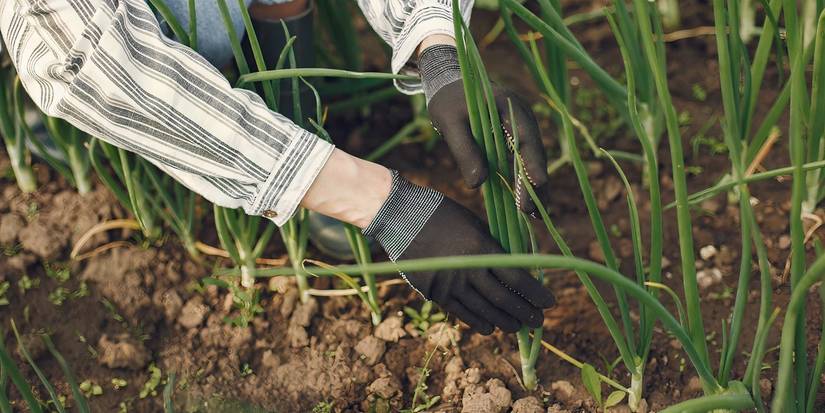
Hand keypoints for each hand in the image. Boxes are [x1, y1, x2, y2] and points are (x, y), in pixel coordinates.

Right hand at [363, 172, 554, 334]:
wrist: (400, 217)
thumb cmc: (442, 214)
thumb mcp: (474, 224)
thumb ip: (493, 247)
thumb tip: (518, 267)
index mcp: (481, 248)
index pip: (516, 277)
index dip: (535, 293)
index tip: (549, 302)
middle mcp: (467, 269)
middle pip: (503, 298)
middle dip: (525, 312)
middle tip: (539, 321)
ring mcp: (449, 283)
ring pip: (484, 310)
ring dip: (505, 321)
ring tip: (519, 327)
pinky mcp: (434, 292)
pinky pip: (461, 313)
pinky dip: (478, 322)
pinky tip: (491, 327)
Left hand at [419, 44, 548, 213]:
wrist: (449, 81)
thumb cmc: (447, 100)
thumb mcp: (449, 123)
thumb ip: (464, 150)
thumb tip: (478, 184)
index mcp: (509, 106)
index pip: (526, 139)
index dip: (531, 166)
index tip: (534, 189)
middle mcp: (521, 115)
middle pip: (535, 152)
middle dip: (536, 184)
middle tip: (534, 214)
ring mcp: (520, 124)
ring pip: (531, 158)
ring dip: (533, 185)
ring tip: (533, 215)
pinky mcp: (514, 133)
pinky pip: (522, 157)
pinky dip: (523, 178)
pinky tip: (522, 200)